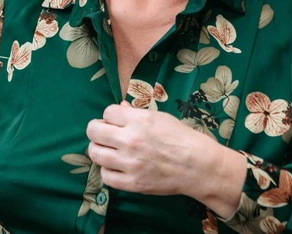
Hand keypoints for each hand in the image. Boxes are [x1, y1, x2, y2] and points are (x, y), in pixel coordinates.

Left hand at [85, 102, 245, 217]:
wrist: (198, 166)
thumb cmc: (181, 138)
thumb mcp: (159, 118)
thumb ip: (135, 113)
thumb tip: (118, 108)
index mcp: (139, 121)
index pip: (107, 112)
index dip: (110, 116)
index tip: (116, 121)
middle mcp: (131, 140)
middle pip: (94, 131)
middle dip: (97, 130)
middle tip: (104, 134)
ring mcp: (130, 163)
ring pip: (95, 153)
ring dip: (99, 149)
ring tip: (108, 150)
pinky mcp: (132, 183)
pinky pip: (106, 176)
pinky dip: (108, 170)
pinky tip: (116, 167)